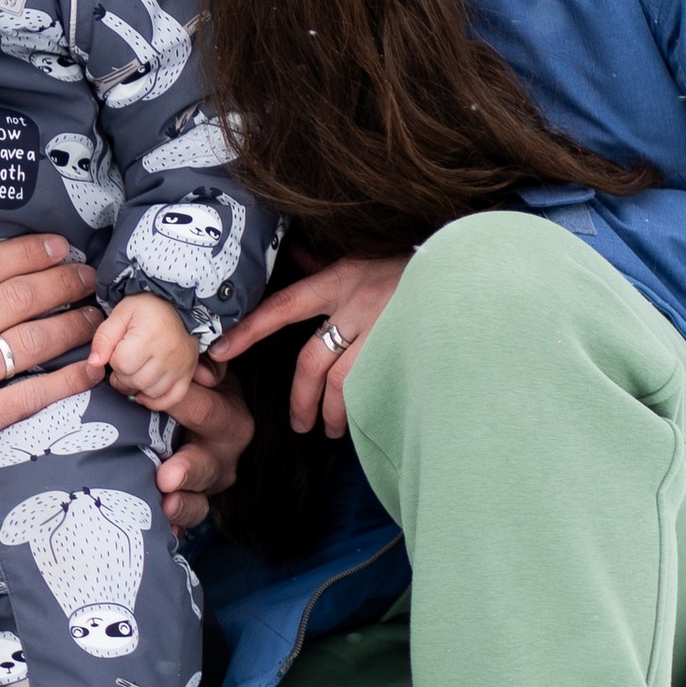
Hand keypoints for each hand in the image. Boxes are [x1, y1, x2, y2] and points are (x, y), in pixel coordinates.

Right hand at [0, 235, 99, 519]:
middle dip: (60, 281)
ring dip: (72, 325)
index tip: (54, 245)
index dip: (25, 253)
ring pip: (32, 340)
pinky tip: (90, 371)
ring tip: (99, 317)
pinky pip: (31, 396)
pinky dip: (65, 382)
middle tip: (88, 275)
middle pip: (17, 297)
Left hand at [86, 290, 198, 411]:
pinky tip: (145, 392)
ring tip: (135, 371)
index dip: (114, 360)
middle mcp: (167, 354)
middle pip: (135, 381)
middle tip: (124, 361)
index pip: (122, 364)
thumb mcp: (121, 313)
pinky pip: (173, 398)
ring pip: (151, 392)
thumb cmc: (148, 308)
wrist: (179, 306)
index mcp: (149, 337)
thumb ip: (103, 338)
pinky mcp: (188, 374)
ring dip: (137, 386)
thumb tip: (94, 363)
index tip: (117, 350)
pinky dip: (157, 400)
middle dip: (123, 374)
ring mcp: (180, 366)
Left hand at [155, 361, 251, 533]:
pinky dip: (172, 527)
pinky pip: (186, 520)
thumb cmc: (193, 388)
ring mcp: (209, 483)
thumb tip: (193, 365)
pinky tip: (161, 533)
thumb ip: (196, 364)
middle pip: (206, 463)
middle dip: (187, 470)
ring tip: (165, 505)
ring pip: (199, 499)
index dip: (172, 404)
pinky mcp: (195, 504)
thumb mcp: (200, 371)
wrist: (199, 417)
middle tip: (167, 476)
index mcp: (228, 415)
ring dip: (181, 505)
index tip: (140, 397)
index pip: (203, 408)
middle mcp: (223, 452)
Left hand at [211, 255, 410, 438]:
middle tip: (298, 424)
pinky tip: (360, 419)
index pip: (282, 308)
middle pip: (312, 361)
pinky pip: (374, 388)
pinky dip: (362, 407)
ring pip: (343, 382)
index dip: (249, 330)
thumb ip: (326, 265)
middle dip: (300, 398)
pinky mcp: (405, 351)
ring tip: (328, 429)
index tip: (220, 351)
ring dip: (332, 412)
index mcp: (339, 280)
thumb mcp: (363, 257)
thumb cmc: (408, 264)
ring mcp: (382, 331)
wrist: (466, 271)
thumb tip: (297, 258)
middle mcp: (356, 305)